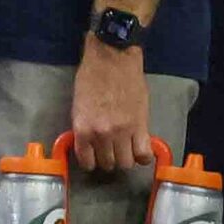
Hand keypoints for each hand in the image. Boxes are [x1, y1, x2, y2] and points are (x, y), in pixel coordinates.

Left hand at [71, 41, 151, 172]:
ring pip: (126, 163)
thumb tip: (88, 142)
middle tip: (111, 151)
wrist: (113, 59)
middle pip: (107, 163)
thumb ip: (84, 126)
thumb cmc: (91, 77)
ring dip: (125, 158)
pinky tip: (140, 151)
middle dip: (108, 160)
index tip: (94, 157)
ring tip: (125, 150)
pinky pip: (144, 154)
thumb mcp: (79, 105)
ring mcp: (123, 132)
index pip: (86, 161)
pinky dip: (143, 157)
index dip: (91, 161)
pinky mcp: (141, 126)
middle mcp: (102, 134)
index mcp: (83, 128)